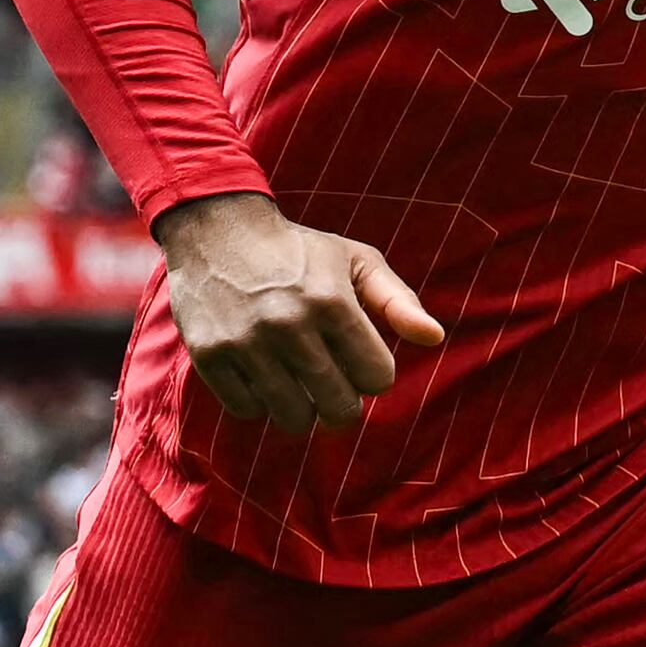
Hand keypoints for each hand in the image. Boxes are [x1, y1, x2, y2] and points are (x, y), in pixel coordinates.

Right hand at [157, 191, 441, 434]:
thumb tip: (434, 338)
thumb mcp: (354, 261)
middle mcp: (289, 324)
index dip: (373, 373)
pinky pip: (247, 410)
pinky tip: (260, 376)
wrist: (215, 228)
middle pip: (339, 409)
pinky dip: (258, 402)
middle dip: (343, 404)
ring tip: (298, 385)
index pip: (377, 378)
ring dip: (302, 410)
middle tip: (333, 386)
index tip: (358, 358)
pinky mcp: (210, 355)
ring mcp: (246, 342)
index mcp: (332, 301)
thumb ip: (397, 301)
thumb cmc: (297, 251)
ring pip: (293, 418)